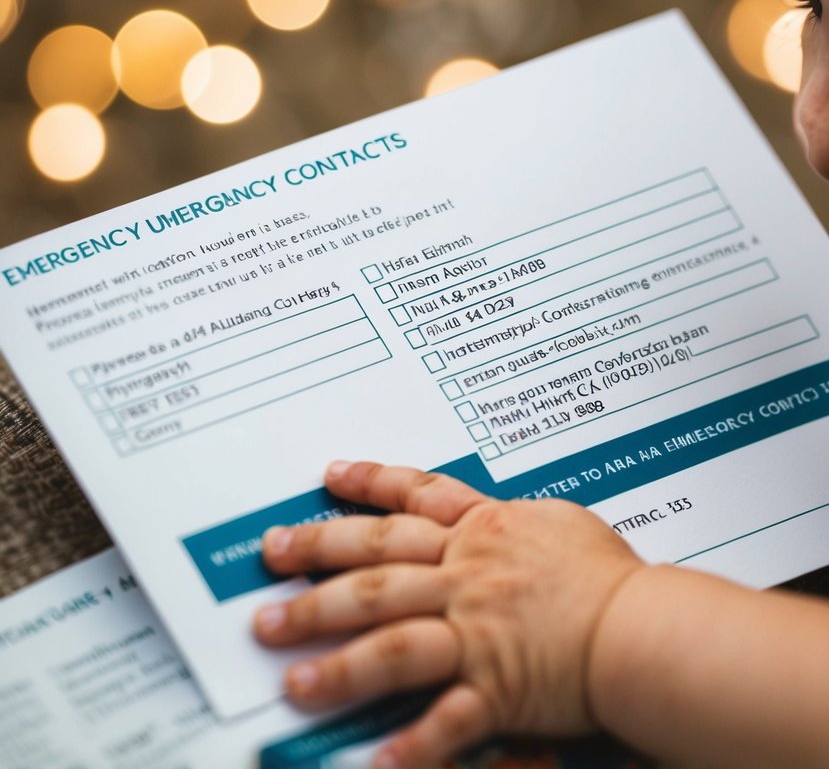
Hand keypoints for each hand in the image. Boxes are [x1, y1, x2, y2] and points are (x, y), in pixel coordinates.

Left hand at [254, 460, 644, 767]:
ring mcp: (476, 630)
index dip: (368, 484)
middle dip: (316, 564)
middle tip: (268, 565)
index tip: (327, 477)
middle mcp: (467, 575)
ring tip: (290, 677)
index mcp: (483, 531)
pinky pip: (445, 717)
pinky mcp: (495, 685)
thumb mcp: (561, 526)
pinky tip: (377, 759)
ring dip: (337, 660)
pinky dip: (413, 743)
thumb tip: (498, 520)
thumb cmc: (610, 576)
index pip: (415, 497)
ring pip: (391, 639)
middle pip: (378, 565)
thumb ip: (516, 522)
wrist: (642, 625)